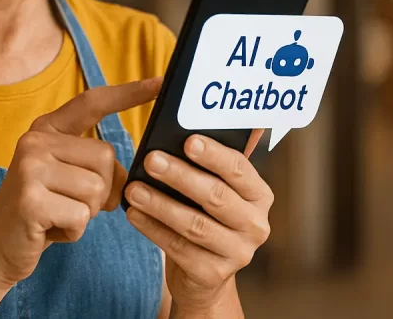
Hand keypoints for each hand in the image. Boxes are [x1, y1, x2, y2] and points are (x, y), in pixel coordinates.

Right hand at [0, 77, 162, 292]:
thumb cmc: (41, 214)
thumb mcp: (66, 179)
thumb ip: (92, 164)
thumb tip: (135, 172)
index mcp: (45, 130)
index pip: (91, 103)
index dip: (127, 93)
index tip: (159, 82)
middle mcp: (35, 141)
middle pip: (105, 158)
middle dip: (102, 192)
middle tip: (69, 205)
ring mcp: (29, 168)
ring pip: (97, 190)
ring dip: (86, 214)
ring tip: (58, 217)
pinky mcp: (30, 199)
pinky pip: (81, 216)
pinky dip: (74, 232)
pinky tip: (50, 229)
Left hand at [123, 131, 271, 314]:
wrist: (204, 274)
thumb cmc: (206, 216)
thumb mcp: (217, 188)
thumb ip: (215, 159)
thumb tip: (209, 117)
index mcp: (259, 195)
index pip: (239, 169)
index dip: (214, 154)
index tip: (188, 140)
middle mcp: (256, 225)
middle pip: (216, 196)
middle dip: (181, 176)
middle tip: (151, 159)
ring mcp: (238, 253)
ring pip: (195, 224)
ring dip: (161, 204)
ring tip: (134, 189)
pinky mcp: (213, 275)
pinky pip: (178, 248)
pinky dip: (153, 229)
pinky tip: (133, 214)